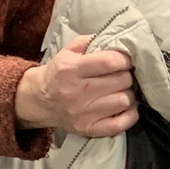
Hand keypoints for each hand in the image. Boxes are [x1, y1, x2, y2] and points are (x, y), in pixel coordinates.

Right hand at [15, 34, 135, 136]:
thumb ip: (91, 41)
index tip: (125, 60)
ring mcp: (83, 113)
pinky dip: (129, 115)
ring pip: (124, 101)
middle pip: (122, 81)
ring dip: (127, 94)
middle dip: (126, 76)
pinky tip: (124, 107)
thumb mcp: (69, 52)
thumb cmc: (60, 73)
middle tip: (121, 75)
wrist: (39, 100)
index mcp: (71, 69)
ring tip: (120, 91)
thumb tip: (117, 39)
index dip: (124, 60)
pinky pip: (121, 124)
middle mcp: (76, 92)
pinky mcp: (88, 129)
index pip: (109, 62)